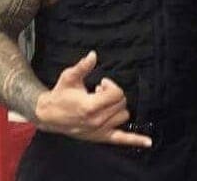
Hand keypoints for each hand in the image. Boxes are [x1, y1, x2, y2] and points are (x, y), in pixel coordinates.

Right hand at [35, 50, 151, 146]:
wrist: (48, 115)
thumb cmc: (60, 95)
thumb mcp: (69, 77)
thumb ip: (83, 66)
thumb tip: (93, 55)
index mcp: (90, 106)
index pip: (116, 94)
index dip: (111, 85)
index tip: (102, 83)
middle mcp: (96, 120)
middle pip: (121, 103)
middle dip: (113, 94)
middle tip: (99, 91)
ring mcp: (99, 131)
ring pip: (123, 116)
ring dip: (117, 108)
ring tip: (103, 104)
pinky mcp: (101, 137)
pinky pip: (121, 140)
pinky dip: (135, 140)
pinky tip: (148, 142)